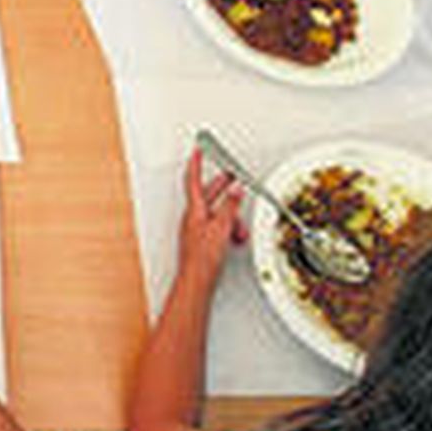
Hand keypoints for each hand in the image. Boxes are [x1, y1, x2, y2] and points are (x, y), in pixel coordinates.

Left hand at [178, 148, 247, 287]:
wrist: (196, 281)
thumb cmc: (203, 258)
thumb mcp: (221, 227)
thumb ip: (230, 207)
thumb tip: (236, 191)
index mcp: (194, 210)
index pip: (193, 180)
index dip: (196, 163)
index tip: (198, 149)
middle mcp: (193, 217)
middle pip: (208, 194)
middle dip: (222, 185)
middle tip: (232, 175)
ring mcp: (197, 228)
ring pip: (217, 212)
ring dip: (231, 216)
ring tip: (239, 227)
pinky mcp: (203, 240)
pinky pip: (219, 227)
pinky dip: (229, 229)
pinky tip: (235, 237)